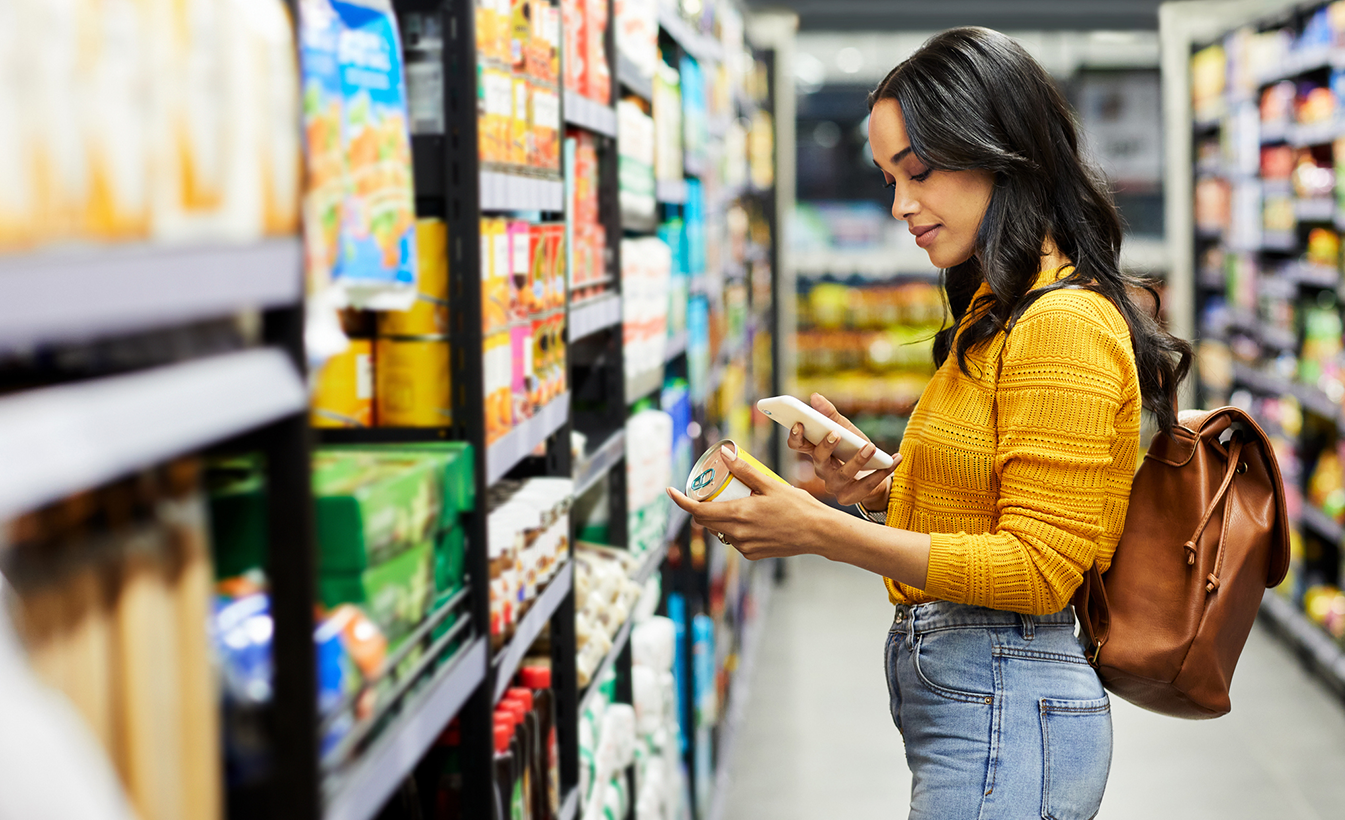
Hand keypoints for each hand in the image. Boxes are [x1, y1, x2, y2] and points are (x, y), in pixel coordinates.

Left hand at [666, 445, 830, 560]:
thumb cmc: (798, 506)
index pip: (697, 510)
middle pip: (705, 521)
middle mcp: (737, 534)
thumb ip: (745, 470)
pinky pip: (734, 540)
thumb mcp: (770, 484)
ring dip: (719, 518)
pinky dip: (734, 529)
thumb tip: (725, 454)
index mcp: (738, 514)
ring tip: (734, 502)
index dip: (680, 501)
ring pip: (720, 531)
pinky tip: (749, 519)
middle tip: (710, 491)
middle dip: (701, 506)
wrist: (818, 533)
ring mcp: (744, 546)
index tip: (671, 491)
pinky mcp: (752, 554)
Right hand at [787, 393, 899, 507]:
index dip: (795, 436)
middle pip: (818, 459)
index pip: (798, 445)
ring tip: (870, 446)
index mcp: (816, 452)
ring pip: (842, 474)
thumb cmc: (855, 450)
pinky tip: (895, 458)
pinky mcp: (850, 497)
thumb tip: (815, 396)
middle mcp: (822, 470)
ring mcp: (835, 486)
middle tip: (835, 433)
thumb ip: (831, 415)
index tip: (799, 423)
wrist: (875, 475)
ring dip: (858, 460)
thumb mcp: (846, 430)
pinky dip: (883, 472)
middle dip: (825, 447)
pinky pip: (866, 485)